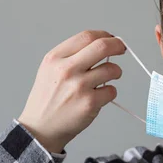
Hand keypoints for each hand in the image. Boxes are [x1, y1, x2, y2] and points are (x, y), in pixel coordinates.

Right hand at [17, 30, 125, 152]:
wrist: (40, 128)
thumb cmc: (49, 98)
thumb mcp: (50, 69)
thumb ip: (72, 55)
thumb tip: (102, 43)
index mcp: (55, 58)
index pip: (87, 36)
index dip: (104, 35)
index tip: (112, 39)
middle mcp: (67, 69)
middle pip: (102, 46)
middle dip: (118, 45)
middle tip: (122, 49)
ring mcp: (79, 86)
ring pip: (112, 69)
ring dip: (115, 72)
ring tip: (107, 78)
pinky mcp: (90, 103)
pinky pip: (112, 90)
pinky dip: (109, 92)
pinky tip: (99, 96)